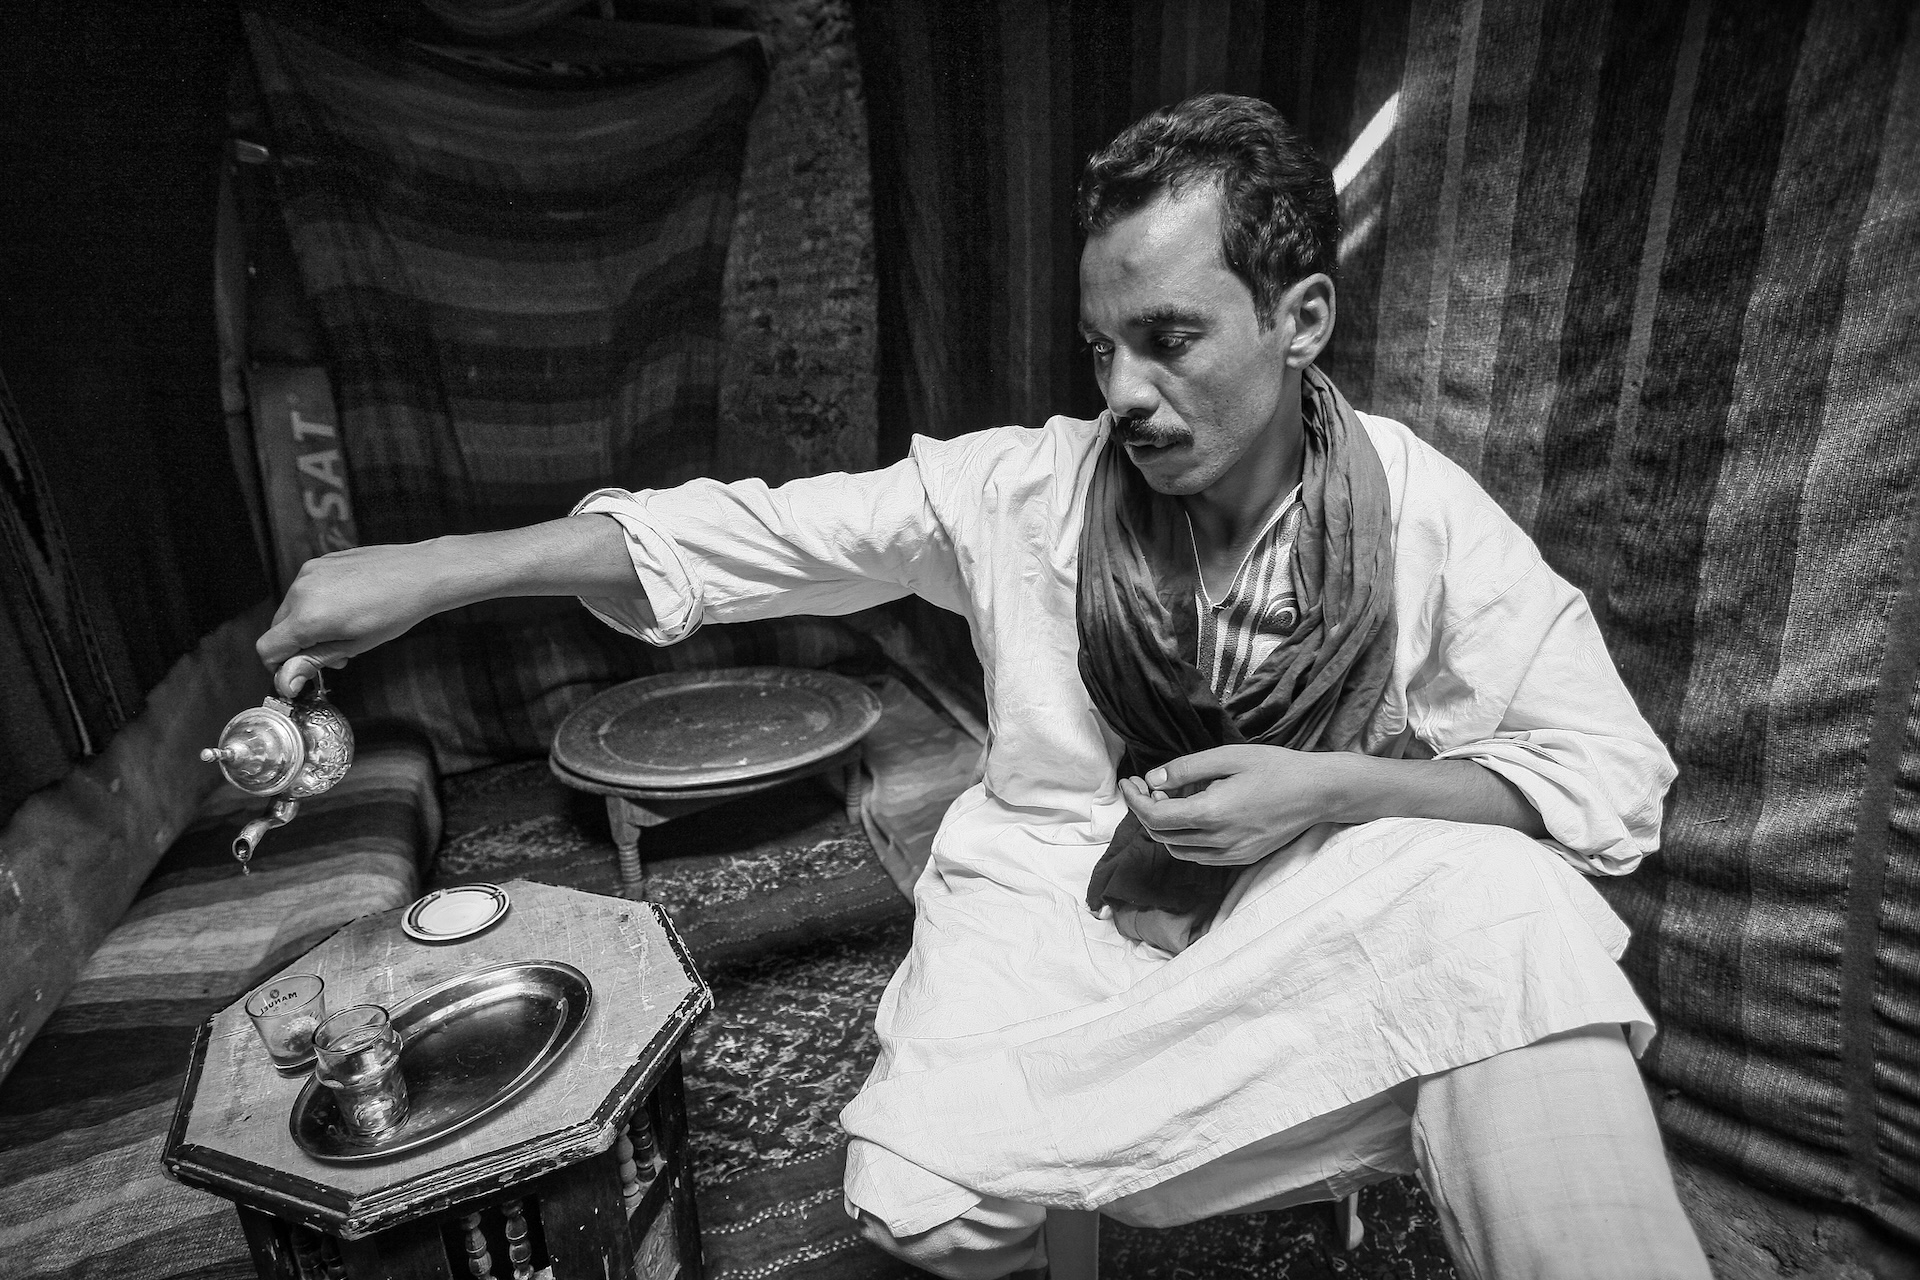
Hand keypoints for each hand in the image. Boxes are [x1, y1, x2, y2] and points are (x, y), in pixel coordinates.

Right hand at [256, 542, 454, 694]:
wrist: (420, 573)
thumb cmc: (395, 611)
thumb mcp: (354, 645)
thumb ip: (314, 661)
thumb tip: (286, 682)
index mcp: (307, 616)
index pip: (267, 648)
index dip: (281, 666)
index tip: (302, 670)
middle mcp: (301, 590)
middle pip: (278, 628)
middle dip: (299, 646)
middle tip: (334, 654)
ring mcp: (310, 572)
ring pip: (292, 609)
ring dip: (308, 624)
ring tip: (344, 629)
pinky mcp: (320, 561)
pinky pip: (306, 589)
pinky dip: (317, 603)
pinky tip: (347, 607)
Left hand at [1118, 744, 1352, 865]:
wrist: (1318, 792)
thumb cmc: (1275, 767)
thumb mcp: (1228, 756)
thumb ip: (1186, 769)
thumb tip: (1153, 779)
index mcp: (1212, 813)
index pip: (1155, 817)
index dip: (1135, 800)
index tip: (1130, 781)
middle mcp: (1218, 840)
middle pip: (1162, 835)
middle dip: (1146, 811)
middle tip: (1146, 785)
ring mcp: (1231, 854)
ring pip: (1178, 850)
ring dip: (1164, 828)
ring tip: (1168, 799)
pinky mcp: (1242, 858)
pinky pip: (1200, 856)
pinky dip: (1184, 840)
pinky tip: (1192, 816)